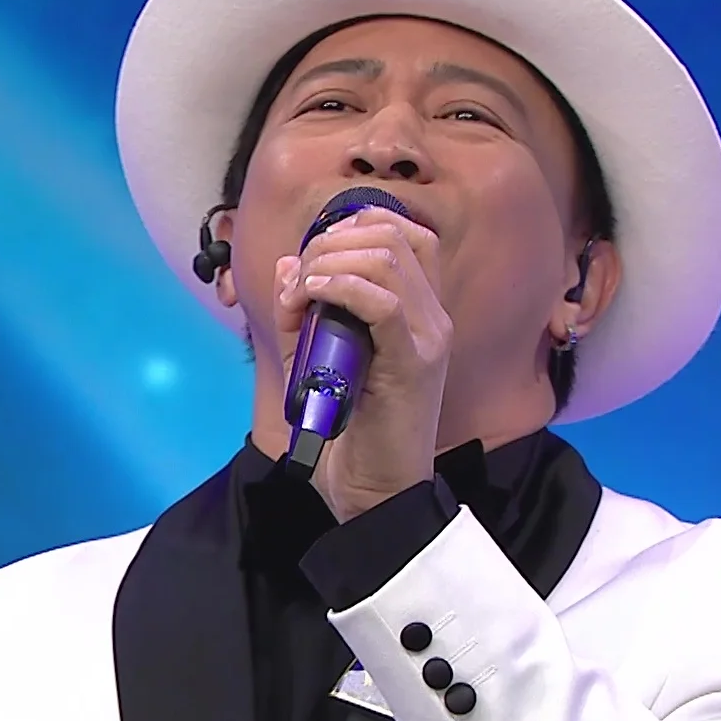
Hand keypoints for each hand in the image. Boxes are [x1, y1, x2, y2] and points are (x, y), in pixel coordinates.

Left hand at [274, 206, 451, 521]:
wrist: (375, 493)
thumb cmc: (349, 432)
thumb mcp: (317, 358)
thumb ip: (304, 311)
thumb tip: (288, 265)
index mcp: (418, 311)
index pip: (403, 233)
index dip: (351, 227)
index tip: (311, 258)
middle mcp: (432, 317)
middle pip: (392, 234)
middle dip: (331, 242)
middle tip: (299, 280)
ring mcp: (428, 338)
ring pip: (388, 258)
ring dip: (330, 262)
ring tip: (302, 294)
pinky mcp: (414, 363)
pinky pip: (383, 302)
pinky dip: (340, 288)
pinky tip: (312, 301)